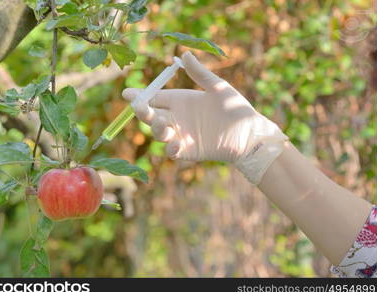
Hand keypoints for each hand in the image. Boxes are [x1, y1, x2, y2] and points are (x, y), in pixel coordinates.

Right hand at [123, 51, 287, 183]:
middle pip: (151, 115)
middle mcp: (177, 118)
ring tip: (163, 123)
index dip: (140, 95)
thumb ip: (200, 74)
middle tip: (139, 107)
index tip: (127, 93)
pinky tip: (175, 144)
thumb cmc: (235, 108)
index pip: (154, 97)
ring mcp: (180, 135)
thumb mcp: (218, 88)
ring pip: (158, 133)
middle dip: (142, 112)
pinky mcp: (187, 151)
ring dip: (157, 128)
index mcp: (180, 100)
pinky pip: (172, 151)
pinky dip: (170, 149)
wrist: (249, 134)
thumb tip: (185, 54)